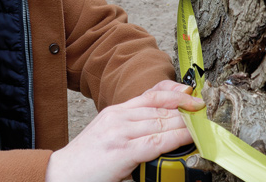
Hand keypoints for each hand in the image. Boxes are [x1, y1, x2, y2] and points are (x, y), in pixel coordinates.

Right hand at [45, 80, 204, 181]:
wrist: (60, 174)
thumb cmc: (87, 159)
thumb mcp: (109, 134)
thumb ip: (131, 127)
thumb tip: (158, 129)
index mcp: (116, 111)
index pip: (152, 95)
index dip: (176, 92)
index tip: (193, 93)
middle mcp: (119, 117)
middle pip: (161, 108)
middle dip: (186, 109)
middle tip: (205, 110)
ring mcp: (120, 133)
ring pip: (162, 122)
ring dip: (186, 123)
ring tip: (203, 123)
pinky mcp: (122, 152)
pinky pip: (156, 142)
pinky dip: (176, 138)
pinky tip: (189, 137)